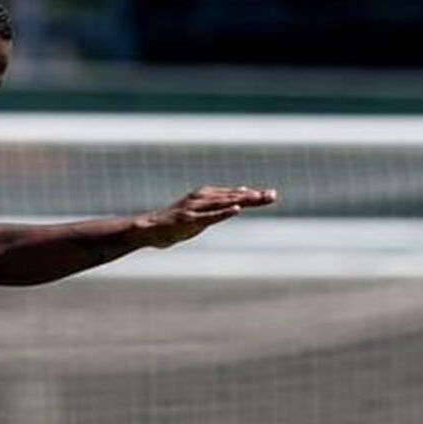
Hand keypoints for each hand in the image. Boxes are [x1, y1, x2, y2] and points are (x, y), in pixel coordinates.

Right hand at [135, 185, 276, 248]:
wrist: (150, 229)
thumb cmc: (176, 222)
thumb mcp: (201, 212)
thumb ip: (220, 204)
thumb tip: (240, 194)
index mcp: (205, 196)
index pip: (234, 195)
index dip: (253, 195)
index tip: (271, 195)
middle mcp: (201, 198)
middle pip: (233, 197)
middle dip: (253, 196)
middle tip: (272, 195)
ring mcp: (195, 208)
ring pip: (223, 203)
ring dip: (242, 200)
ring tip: (259, 199)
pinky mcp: (188, 219)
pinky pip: (208, 216)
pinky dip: (222, 212)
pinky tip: (236, 209)